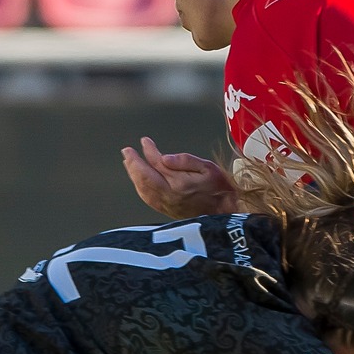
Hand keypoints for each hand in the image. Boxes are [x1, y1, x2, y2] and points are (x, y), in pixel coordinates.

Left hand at [121, 138, 236, 217]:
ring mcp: (167, 205)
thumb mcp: (208, 168)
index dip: (149, 151)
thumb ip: (186, 161)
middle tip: (127, 151)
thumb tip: (164, 158)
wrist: (227, 212)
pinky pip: (148, 200)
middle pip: (144, 178)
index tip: (145, 141)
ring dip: (134, 176)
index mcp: (178, 183)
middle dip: (133, 163)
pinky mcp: (168, 212)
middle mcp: (169, 195)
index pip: (157, 163)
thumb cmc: (220, 188)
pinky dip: (140, 189)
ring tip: (129, 164)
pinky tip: (138, 183)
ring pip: (143, 189)